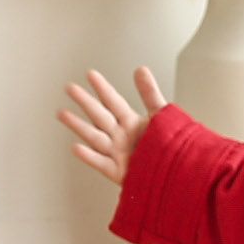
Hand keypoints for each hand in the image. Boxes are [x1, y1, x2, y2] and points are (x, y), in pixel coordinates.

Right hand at [56, 66, 166, 185]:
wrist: (181, 174)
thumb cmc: (173, 148)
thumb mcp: (163, 116)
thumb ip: (150, 94)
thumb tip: (141, 69)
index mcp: (132, 124)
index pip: (114, 102)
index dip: (103, 88)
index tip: (90, 74)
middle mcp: (122, 137)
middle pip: (99, 116)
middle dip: (85, 102)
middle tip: (69, 87)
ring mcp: (118, 154)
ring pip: (94, 137)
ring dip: (78, 126)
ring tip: (62, 113)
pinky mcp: (119, 172)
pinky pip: (101, 163)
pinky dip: (89, 156)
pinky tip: (76, 147)